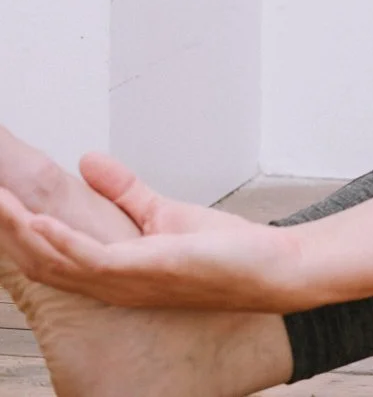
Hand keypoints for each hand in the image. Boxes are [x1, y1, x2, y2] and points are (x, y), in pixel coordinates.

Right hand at [0, 152, 311, 311]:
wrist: (274, 269)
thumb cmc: (226, 252)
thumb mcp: (165, 213)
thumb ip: (125, 190)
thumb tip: (87, 160)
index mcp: (111, 271)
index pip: (49, 254)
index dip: (17, 230)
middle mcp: (109, 283)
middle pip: (41, 259)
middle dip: (7, 229)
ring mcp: (124, 281)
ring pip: (56, 259)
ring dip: (21, 230)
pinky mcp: (144, 271)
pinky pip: (91, 259)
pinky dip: (61, 240)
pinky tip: (37, 221)